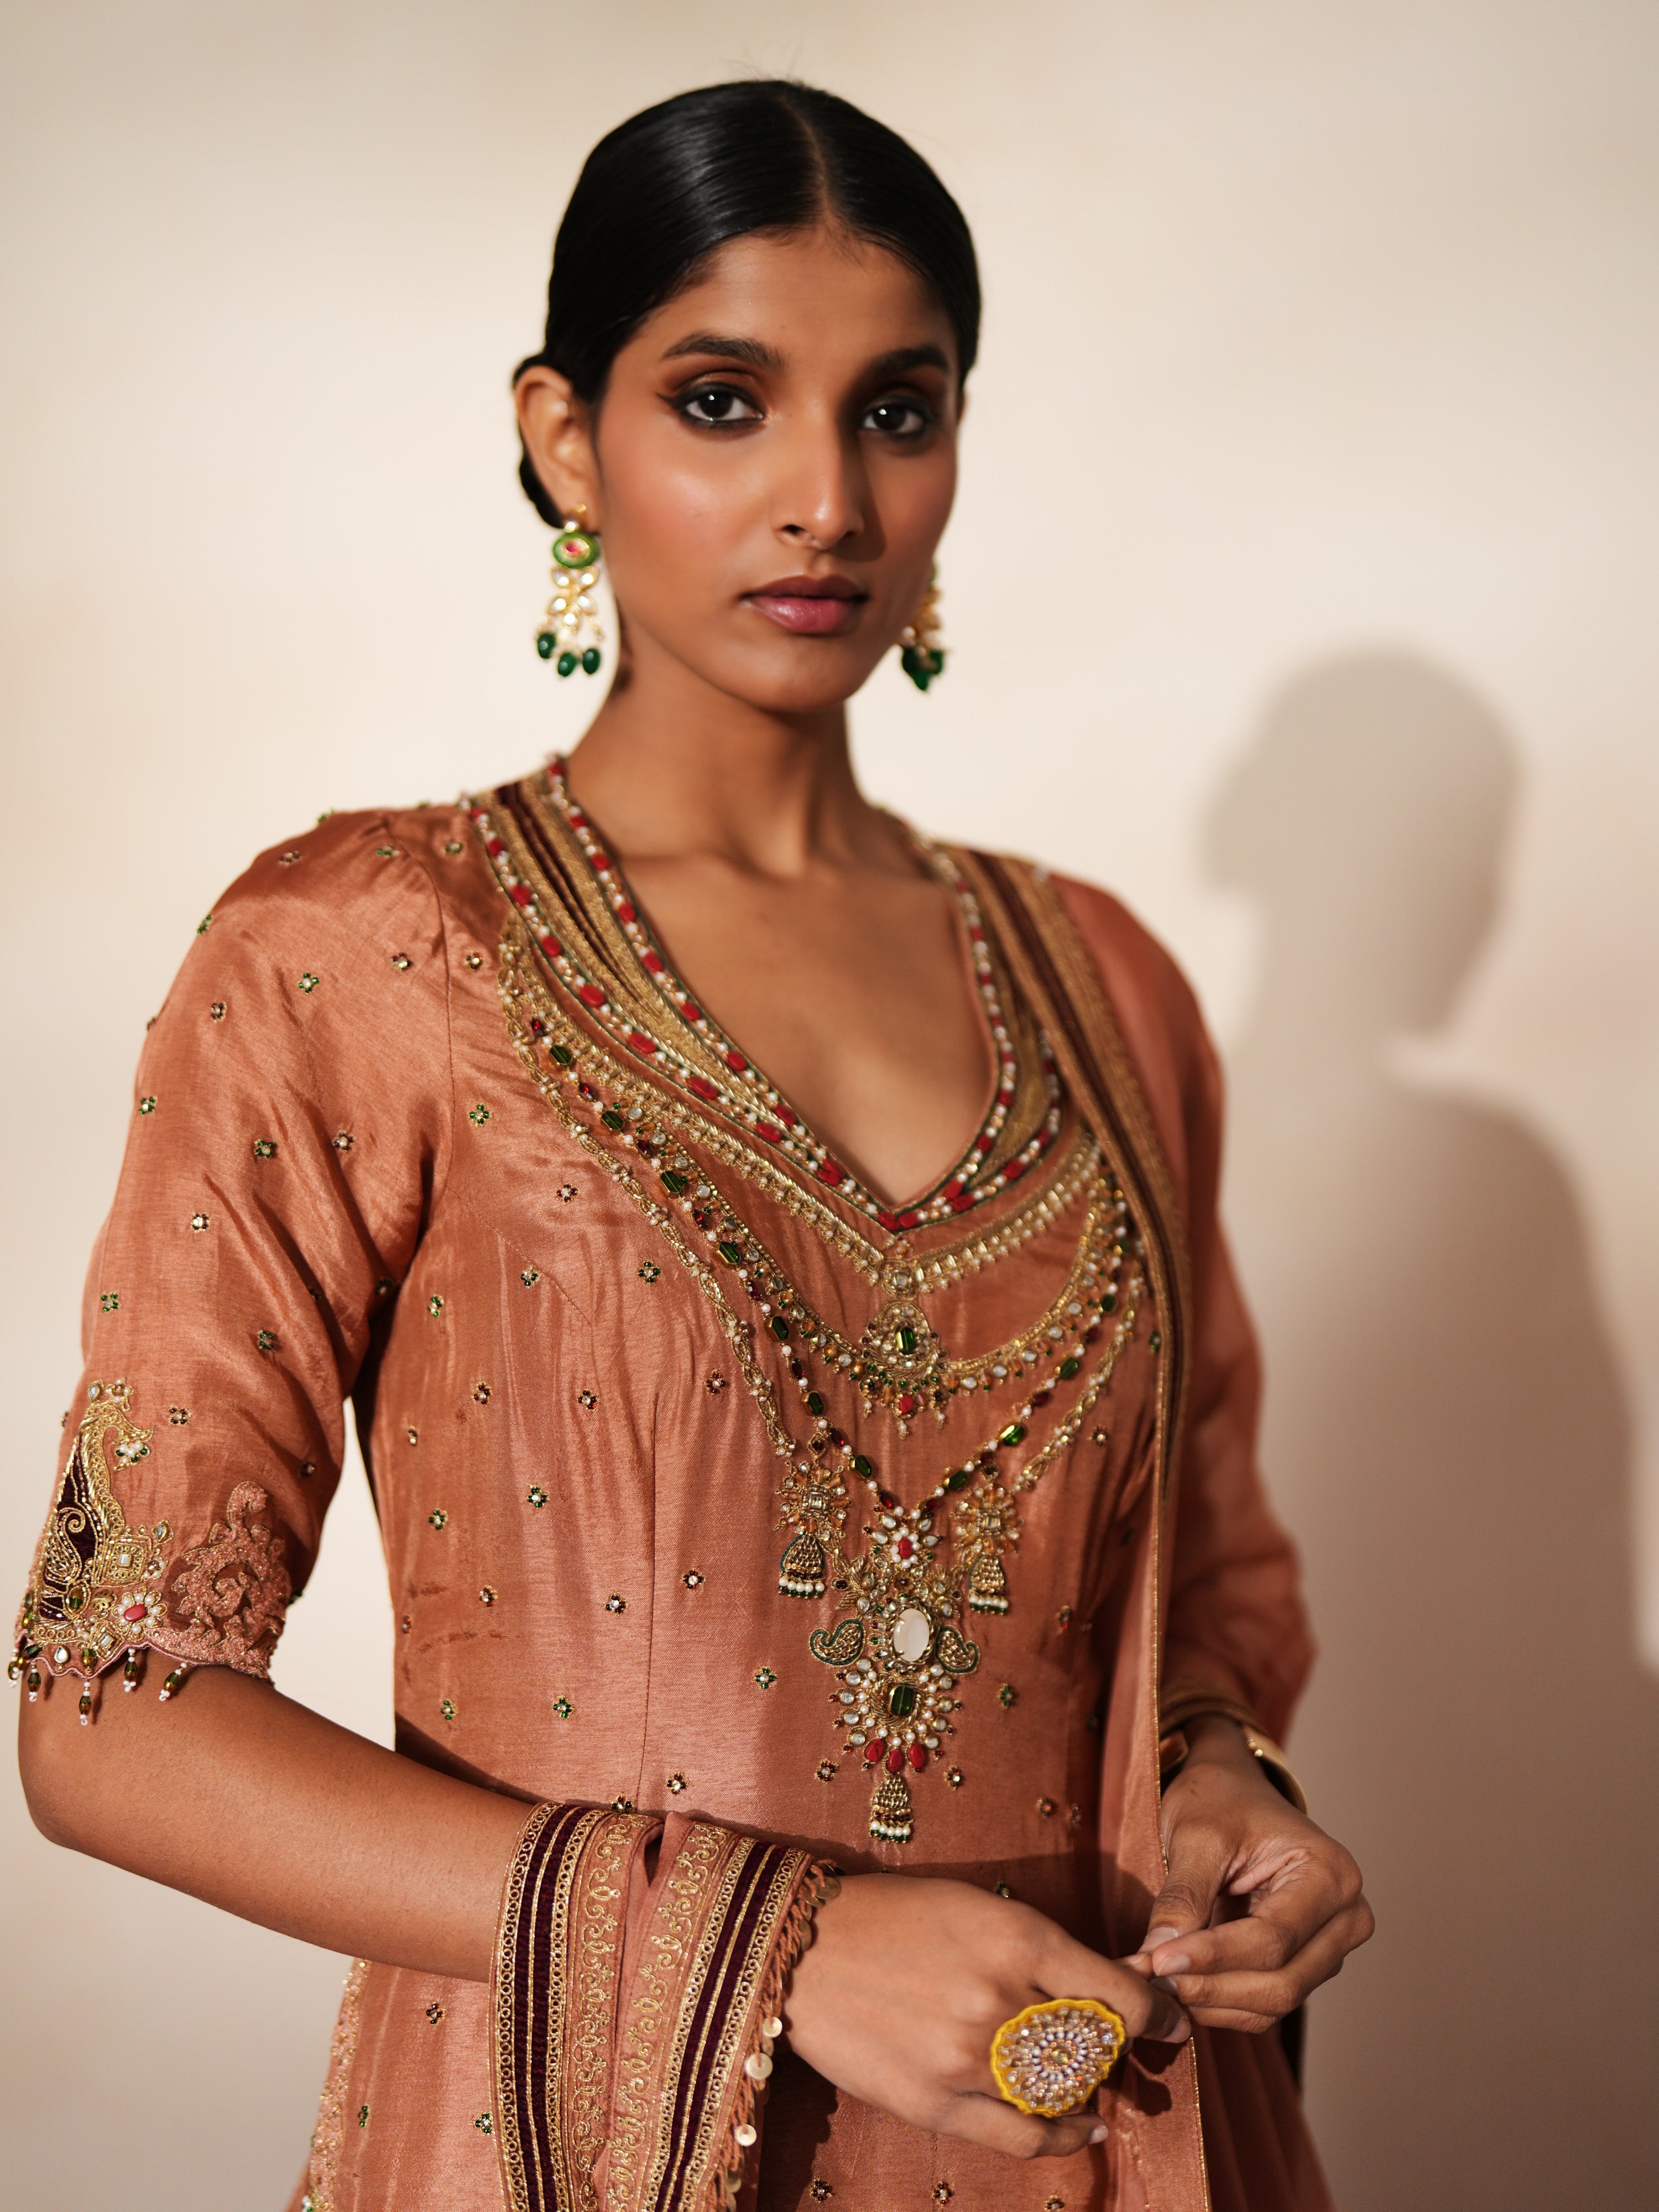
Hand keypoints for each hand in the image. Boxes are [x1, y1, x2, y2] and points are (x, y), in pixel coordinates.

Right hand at [782, 1870, 1188, 2159]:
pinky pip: (1021, 2138)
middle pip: (1095, 2047)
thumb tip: (1111, 1986)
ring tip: (1090, 2081)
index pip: (1119, 1994)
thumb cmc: (896, 1916)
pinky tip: (1081, 2130)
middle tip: (1122, 2046)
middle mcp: (999, 2001)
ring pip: (1062, 2093)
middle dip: (1117, 2049)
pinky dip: (1061, 2138)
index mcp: (1016, 1938)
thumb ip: (1042, 1949)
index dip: (1158, 2015)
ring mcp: (967, 2059)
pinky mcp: (936, 2103)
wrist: (806, 1949)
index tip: (1173, 2022)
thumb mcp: (978, 1907)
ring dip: (1085, 2090)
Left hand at [1126, 1718, 1373, 2031]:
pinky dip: (1221, 2003)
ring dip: (1212, 2001)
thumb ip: (1182, 1897)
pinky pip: (1266, 2003)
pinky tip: (1181, 1986)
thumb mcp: (1197, 1836)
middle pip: (1281, 1981)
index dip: (1213, 1957)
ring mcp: (1330, 1947)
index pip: (1273, 1938)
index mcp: (1330, 1874)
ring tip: (1157, 1984)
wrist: (1233, 1792)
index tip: (1156, 1964)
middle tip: (1151, 1981)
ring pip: (1274, 2002)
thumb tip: (1155, 1958)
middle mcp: (1345, 1917)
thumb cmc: (1222, 1800)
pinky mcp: (1306, 1965)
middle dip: (1211, 1987)